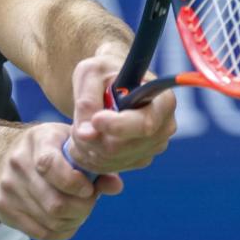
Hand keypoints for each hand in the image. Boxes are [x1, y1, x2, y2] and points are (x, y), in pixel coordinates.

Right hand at [0, 123, 119, 239]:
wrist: (4, 156)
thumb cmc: (51, 149)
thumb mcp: (72, 144)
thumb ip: (96, 164)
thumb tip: (115, 186)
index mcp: (37, 140)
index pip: (49, 166)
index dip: (75, 184)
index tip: (89, 189)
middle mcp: (16, 163)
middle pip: (54, 203)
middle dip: (82, 208)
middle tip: (90, 202)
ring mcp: (6, 188)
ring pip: (51, 221)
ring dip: (74, 221)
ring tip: (79, 210)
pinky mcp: (2, 208)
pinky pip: (41, 233)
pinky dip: (62, 231)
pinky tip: (67, 221)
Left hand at [64, 46, 177, 175]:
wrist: (110, 82)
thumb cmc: (104, 72)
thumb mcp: (91, 74)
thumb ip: (87, 100)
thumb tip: (87, 133)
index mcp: (163, 101)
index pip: (144, 125)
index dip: (117, 127)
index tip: (95, 120)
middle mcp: (164, 127)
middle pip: (122, 147)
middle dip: (92, 139)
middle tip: (75, 127)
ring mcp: (154, 146)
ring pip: (112, 160)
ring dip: (87, 148)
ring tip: (79, 130)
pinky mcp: (139, 159)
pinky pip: (109, 167)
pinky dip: (90, 157)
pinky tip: (85, 141)